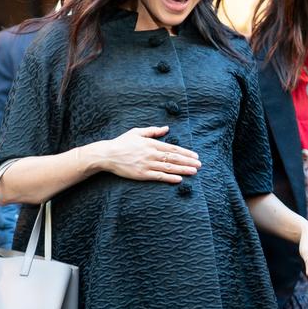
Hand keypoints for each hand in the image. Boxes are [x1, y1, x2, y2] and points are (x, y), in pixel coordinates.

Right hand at [82, 126, 200, 182]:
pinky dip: (169, 178)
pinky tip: (179, 180)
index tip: (195, 156)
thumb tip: (167, 128)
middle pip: (173, 158)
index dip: (185, 153)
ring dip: (183, 170)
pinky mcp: (142, 174)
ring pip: (168, 168)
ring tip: (194, 172)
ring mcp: (147, 165)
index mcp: (151, 144)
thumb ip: (153, 131)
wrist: (108, 155)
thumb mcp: (137, 132)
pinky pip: (158, 176)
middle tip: (199, 165)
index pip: (172, 149)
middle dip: (188, 162)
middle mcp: (151, 154)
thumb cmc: (122, 143)